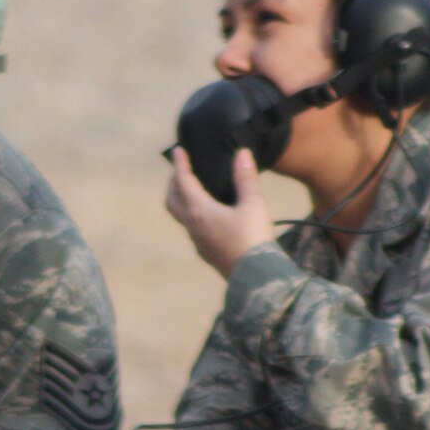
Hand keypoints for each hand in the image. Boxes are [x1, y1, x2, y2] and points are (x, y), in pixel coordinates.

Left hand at [166, 147, 274, 278]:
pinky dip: (194, 215)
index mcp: (199, 211)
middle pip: (172, 201)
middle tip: (182, 171)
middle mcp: (193, 226)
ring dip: (183, 200)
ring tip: (194, 190)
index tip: (177, 150)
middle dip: (174, 184)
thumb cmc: (253, 238)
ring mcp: (198, 242)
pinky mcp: (207, 253)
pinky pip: (193, 229)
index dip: (180, 165)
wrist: (257, 278)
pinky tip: (210, 215)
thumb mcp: (253, 204)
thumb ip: (246, 178)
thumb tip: (242, 153)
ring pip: (182, 217)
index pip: (183, 182)